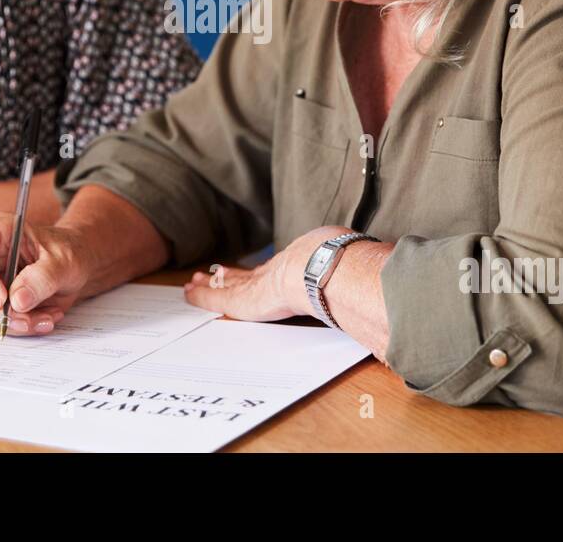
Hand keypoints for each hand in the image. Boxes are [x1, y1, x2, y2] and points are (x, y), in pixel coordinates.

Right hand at [0, 211, 86, 336]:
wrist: (76, 263)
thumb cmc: (69, 251)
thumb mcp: (64, 261)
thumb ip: (43, 278)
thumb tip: (17, 301)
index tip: (2, 300)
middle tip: (29, 320)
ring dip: (13, 323)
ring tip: (46, 318)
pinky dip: (20, 326)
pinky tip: (43, 318)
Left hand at [183, 226, 353, 321]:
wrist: (327, 268)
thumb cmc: (338, 266)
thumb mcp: (344, 262)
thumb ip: (350, 268)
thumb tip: (374, 269)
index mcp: (295, 269)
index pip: (270, 273)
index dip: (257, 272)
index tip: (244, 270)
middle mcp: (275, 275)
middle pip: (245, 276)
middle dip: (227, 276)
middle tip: (209, 273)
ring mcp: (259, 285)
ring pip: (228, 285)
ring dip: (210, 285)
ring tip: (194, 282)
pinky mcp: (245, 300)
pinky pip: (217, 299)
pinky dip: (202, 298)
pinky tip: (189, 294)